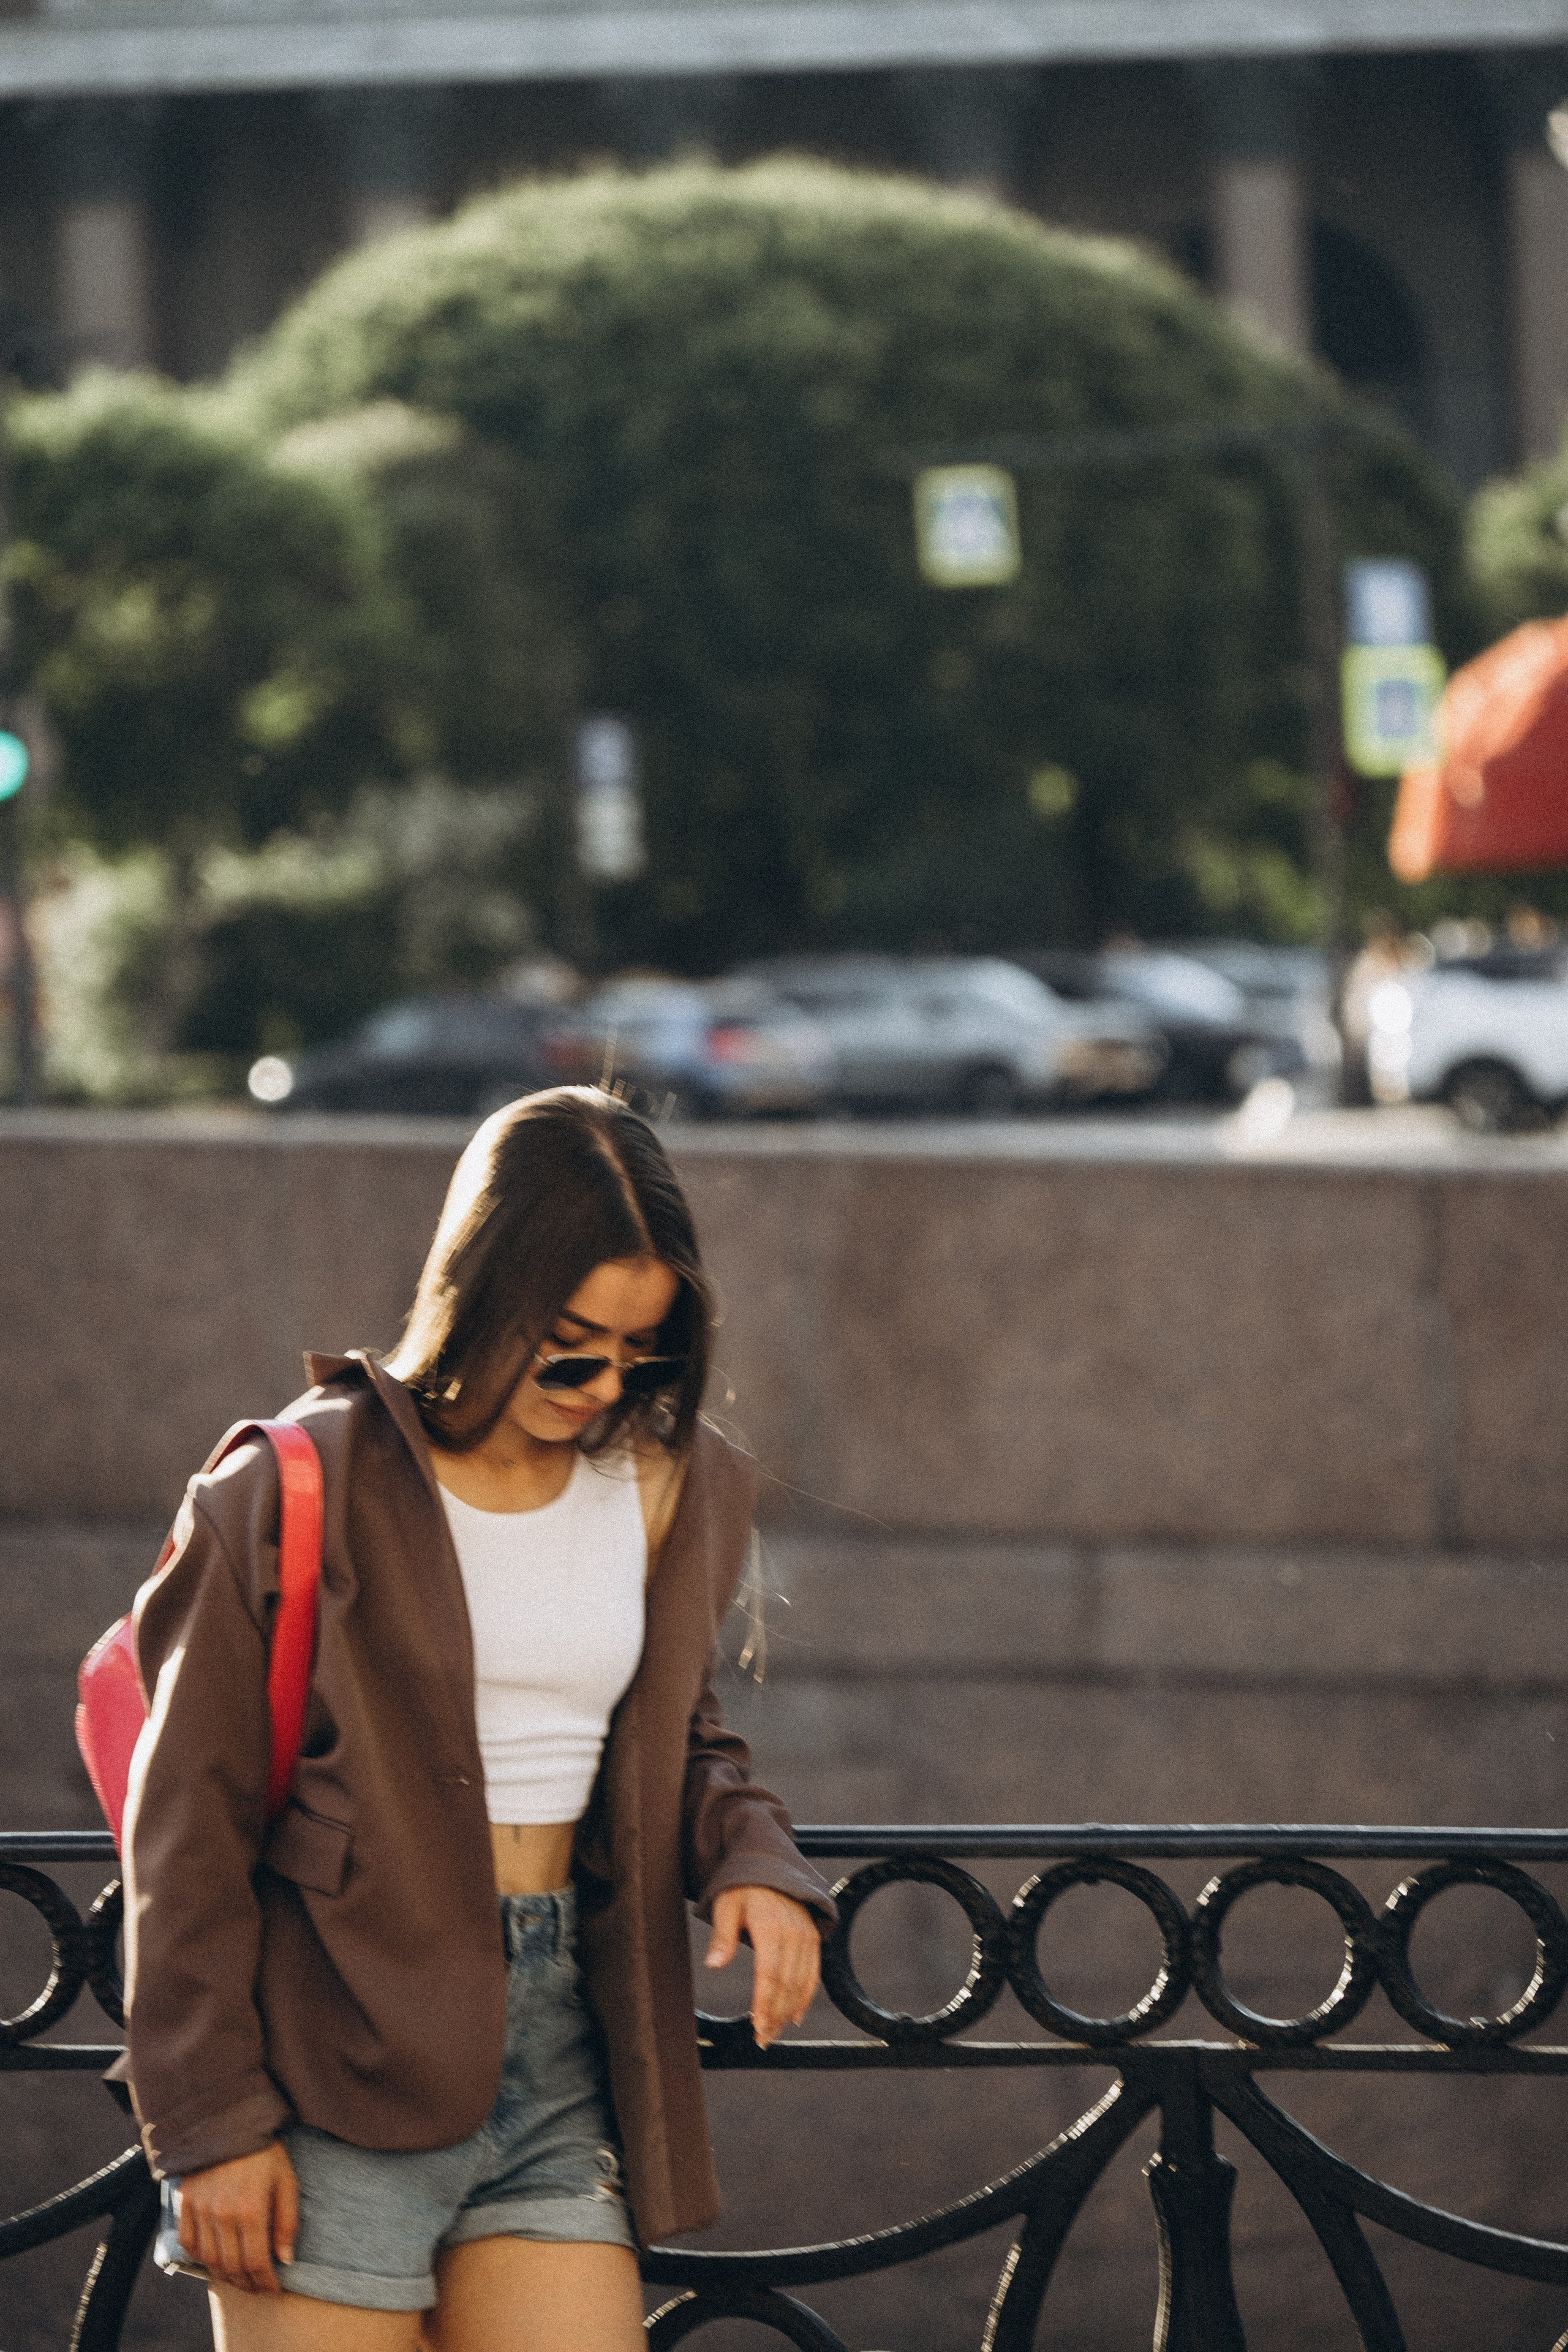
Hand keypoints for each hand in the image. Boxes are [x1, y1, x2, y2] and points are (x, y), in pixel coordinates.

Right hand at [177, 2142, 298, 2294]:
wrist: (231, 2121)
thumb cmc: (265, 2152)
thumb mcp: (287, 2181)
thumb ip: (288, 2222)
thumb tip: (286, 2259)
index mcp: (250, 2210)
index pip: (256, 2262)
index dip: (266, 2282)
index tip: (274, 2289)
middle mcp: (222, 2214)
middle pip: (232, 2267)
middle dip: (248, 2283)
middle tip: (259, 2286)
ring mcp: (200, 2209)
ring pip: (210, 2260)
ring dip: (225, 2276)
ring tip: (240, 2277)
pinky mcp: (186, 2202)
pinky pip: (189, 2242)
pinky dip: (201, 2257)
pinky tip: (215, 2259)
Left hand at [705, 1885, 819, 2048]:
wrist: (769, 1862)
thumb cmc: (742, 1885)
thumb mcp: (726, 1904)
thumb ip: (722, 1936)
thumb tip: (713, 1965)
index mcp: (770, 1925)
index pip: (770, 1974)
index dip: (765, 2004)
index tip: (757, 2026)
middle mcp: (793, 1932)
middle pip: (787, 1983)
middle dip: (776, 2015)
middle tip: (763, 2039)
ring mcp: (805, 1935)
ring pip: (802, 1982)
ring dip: (789, 2011)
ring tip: (774, 2031)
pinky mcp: (812, 1936)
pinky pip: (814, 1972)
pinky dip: (807, 1996)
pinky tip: (796, 2015)